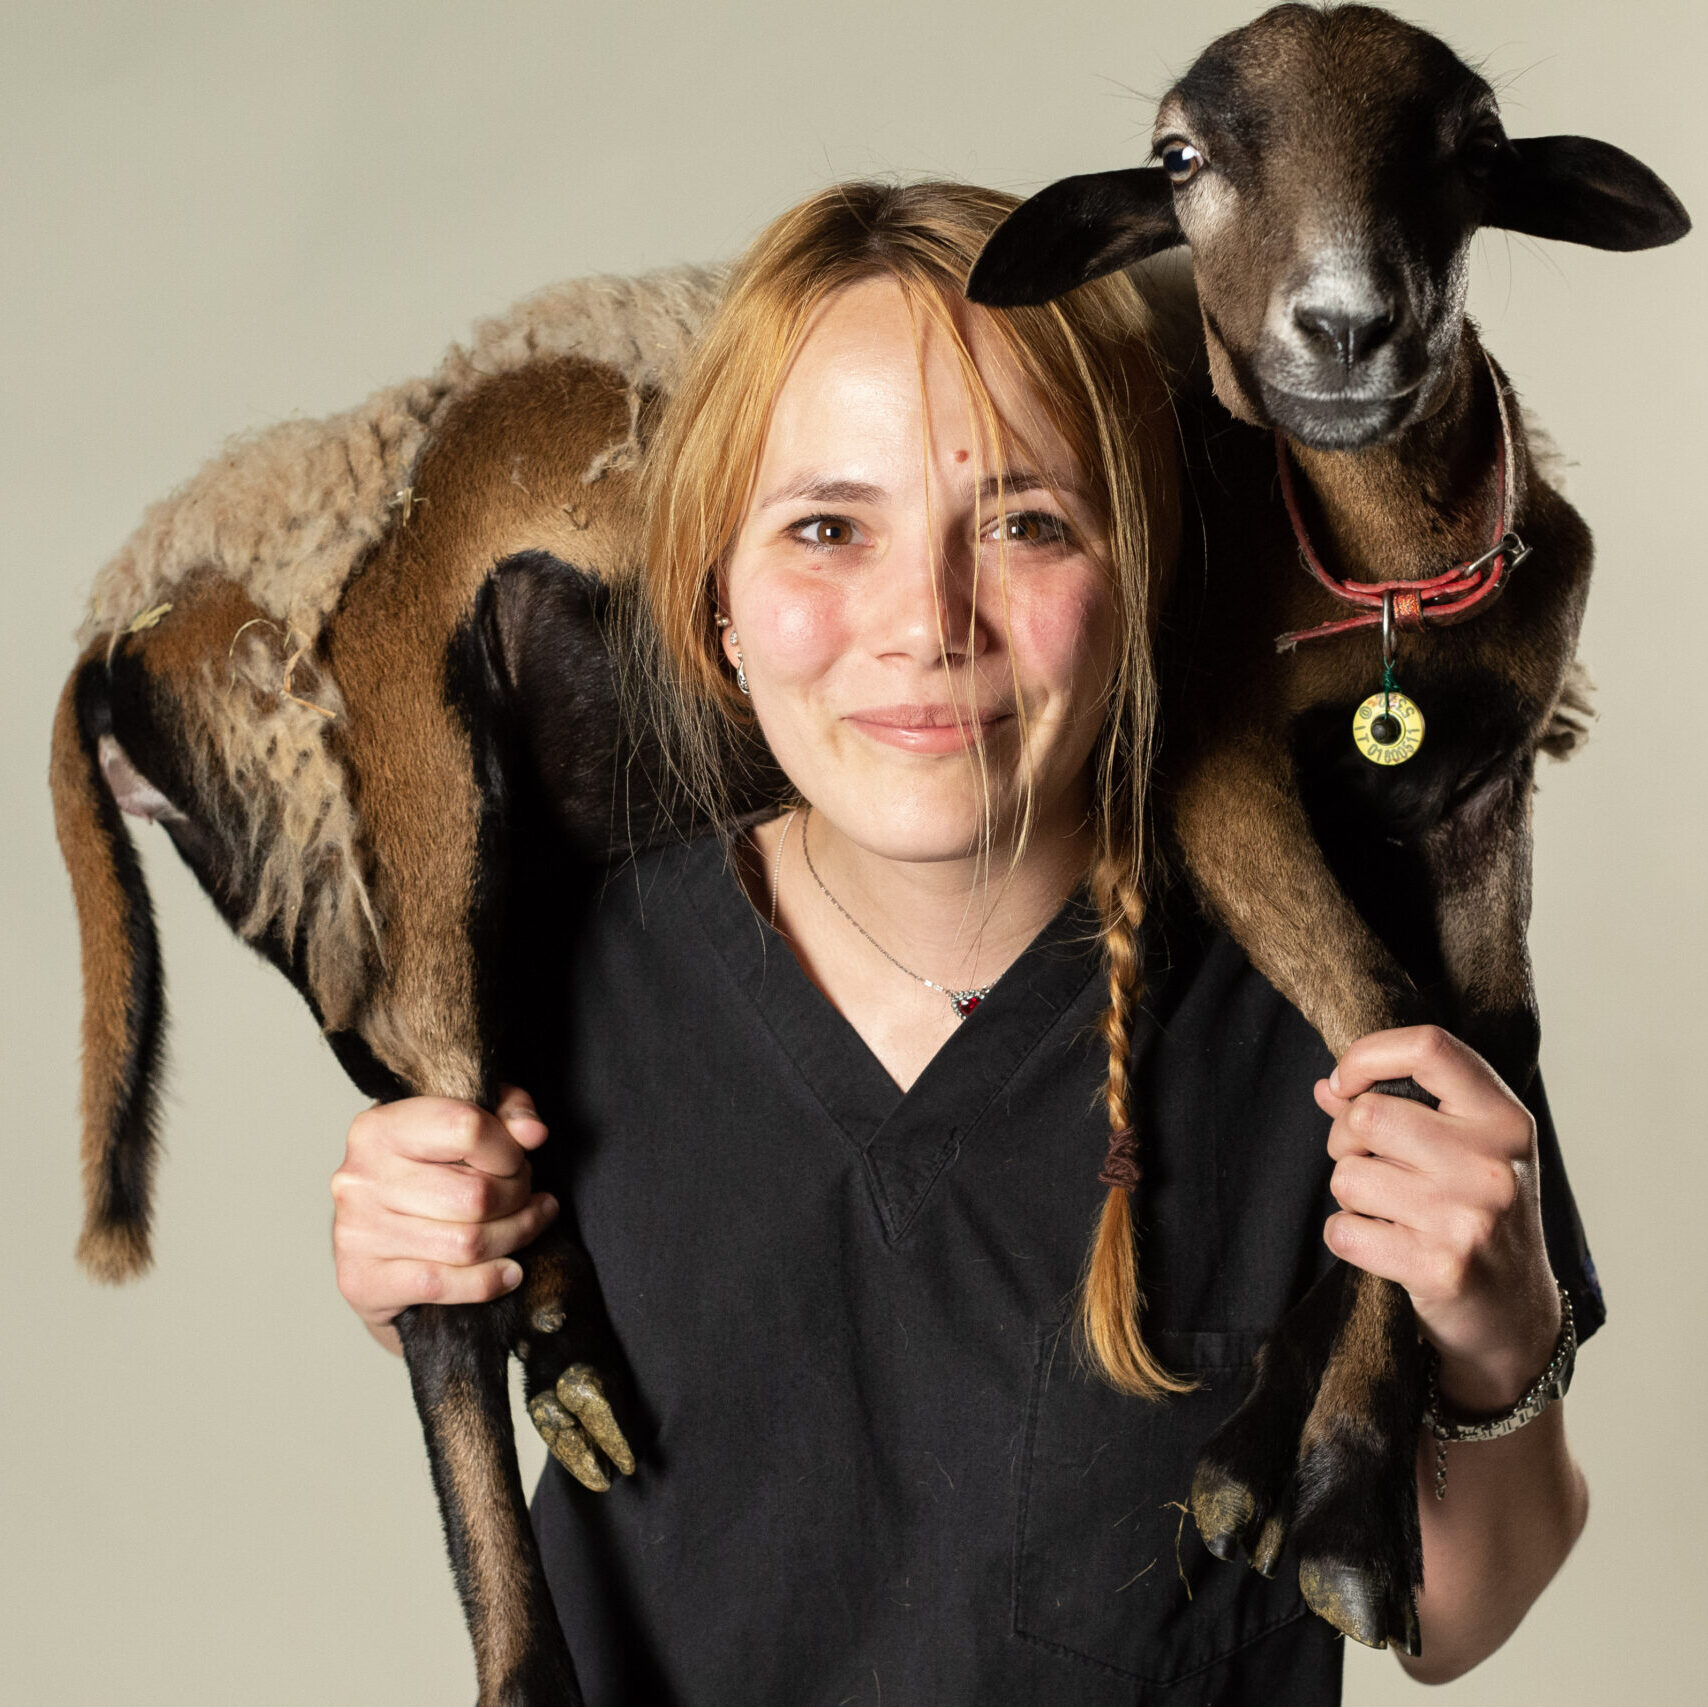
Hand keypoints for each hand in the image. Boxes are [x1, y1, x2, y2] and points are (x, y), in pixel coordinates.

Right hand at [331, 1084, 560, 1339]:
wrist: (373, 1248)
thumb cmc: (423, 1178)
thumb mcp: (465, 1127)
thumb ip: (507, 1111)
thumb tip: (533, 1131)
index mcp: (379, 1128)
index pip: (467, 1128)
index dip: (509, 1149)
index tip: (517, 1160)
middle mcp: (360, 1177)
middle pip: (476, 1194)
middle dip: (517, 1197)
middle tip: (524, 1197)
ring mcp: (357, 1232)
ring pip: (468, 1243)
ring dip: (514, 1237)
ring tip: (525, 1226)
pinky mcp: (363, 1281)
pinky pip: (443, 1284)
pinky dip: (488, 1281)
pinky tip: (509, 1272)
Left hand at [1314, 1028, 1560, 1413]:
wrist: (1516, 1315)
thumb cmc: (1480, 1214)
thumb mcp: (1464, 1149)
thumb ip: (1400, 1107)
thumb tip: (1328, 1088)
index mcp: (1504, 1119)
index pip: (1429, 1047)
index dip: (1368, 1055)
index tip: (1346, 1082)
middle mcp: (1492, 1165)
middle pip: (1368, 1115)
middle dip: (1346, 1139)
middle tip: (1369, 1163)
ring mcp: (1469, 1218)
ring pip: (1348, 1175)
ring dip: (1349, 1194)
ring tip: (1388, 1210)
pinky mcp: (1441, 1269)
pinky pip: (1343, 1231)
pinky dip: (1348, 1237)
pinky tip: (1385, 1245)